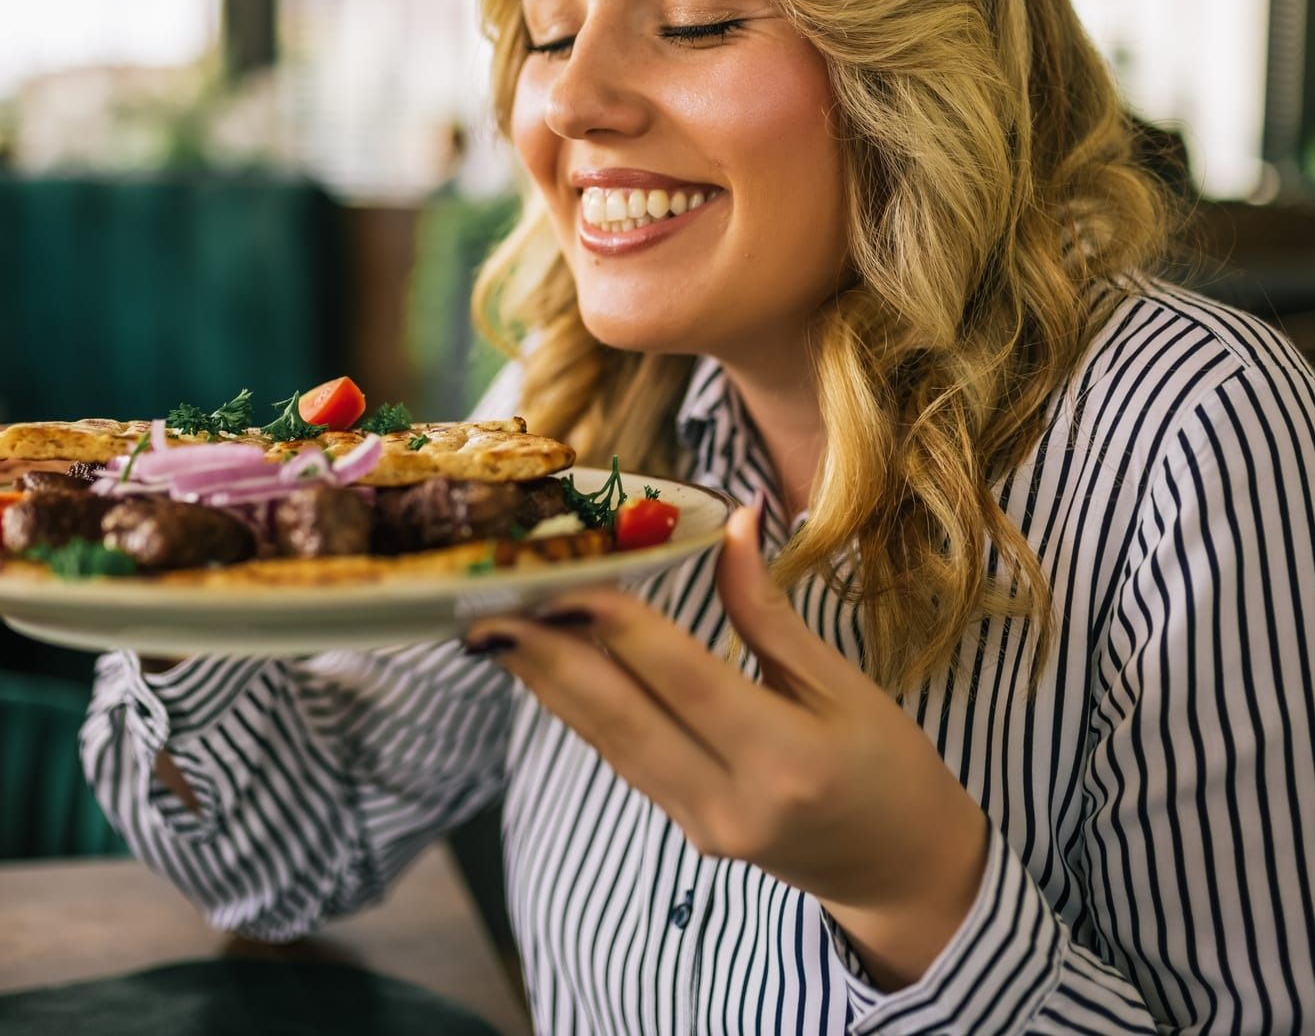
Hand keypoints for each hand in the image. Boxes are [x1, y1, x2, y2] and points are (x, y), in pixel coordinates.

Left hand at [465, 499, 988, 989]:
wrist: (901, 871)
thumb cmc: (888, 766)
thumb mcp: (843, 684)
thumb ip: (770, 612)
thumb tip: (731, 521)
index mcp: (787, 760)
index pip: (682, 678)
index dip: (619, 623)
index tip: (568, 573)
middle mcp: (732, 802)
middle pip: (620, 715)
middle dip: (548, 654)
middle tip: (490, 600)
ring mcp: (700, 824)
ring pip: (606, 740)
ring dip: (545, 679)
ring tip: (493, 624)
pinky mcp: (683, 828)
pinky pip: (620, 758)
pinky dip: (577, 708)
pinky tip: (541, 665)